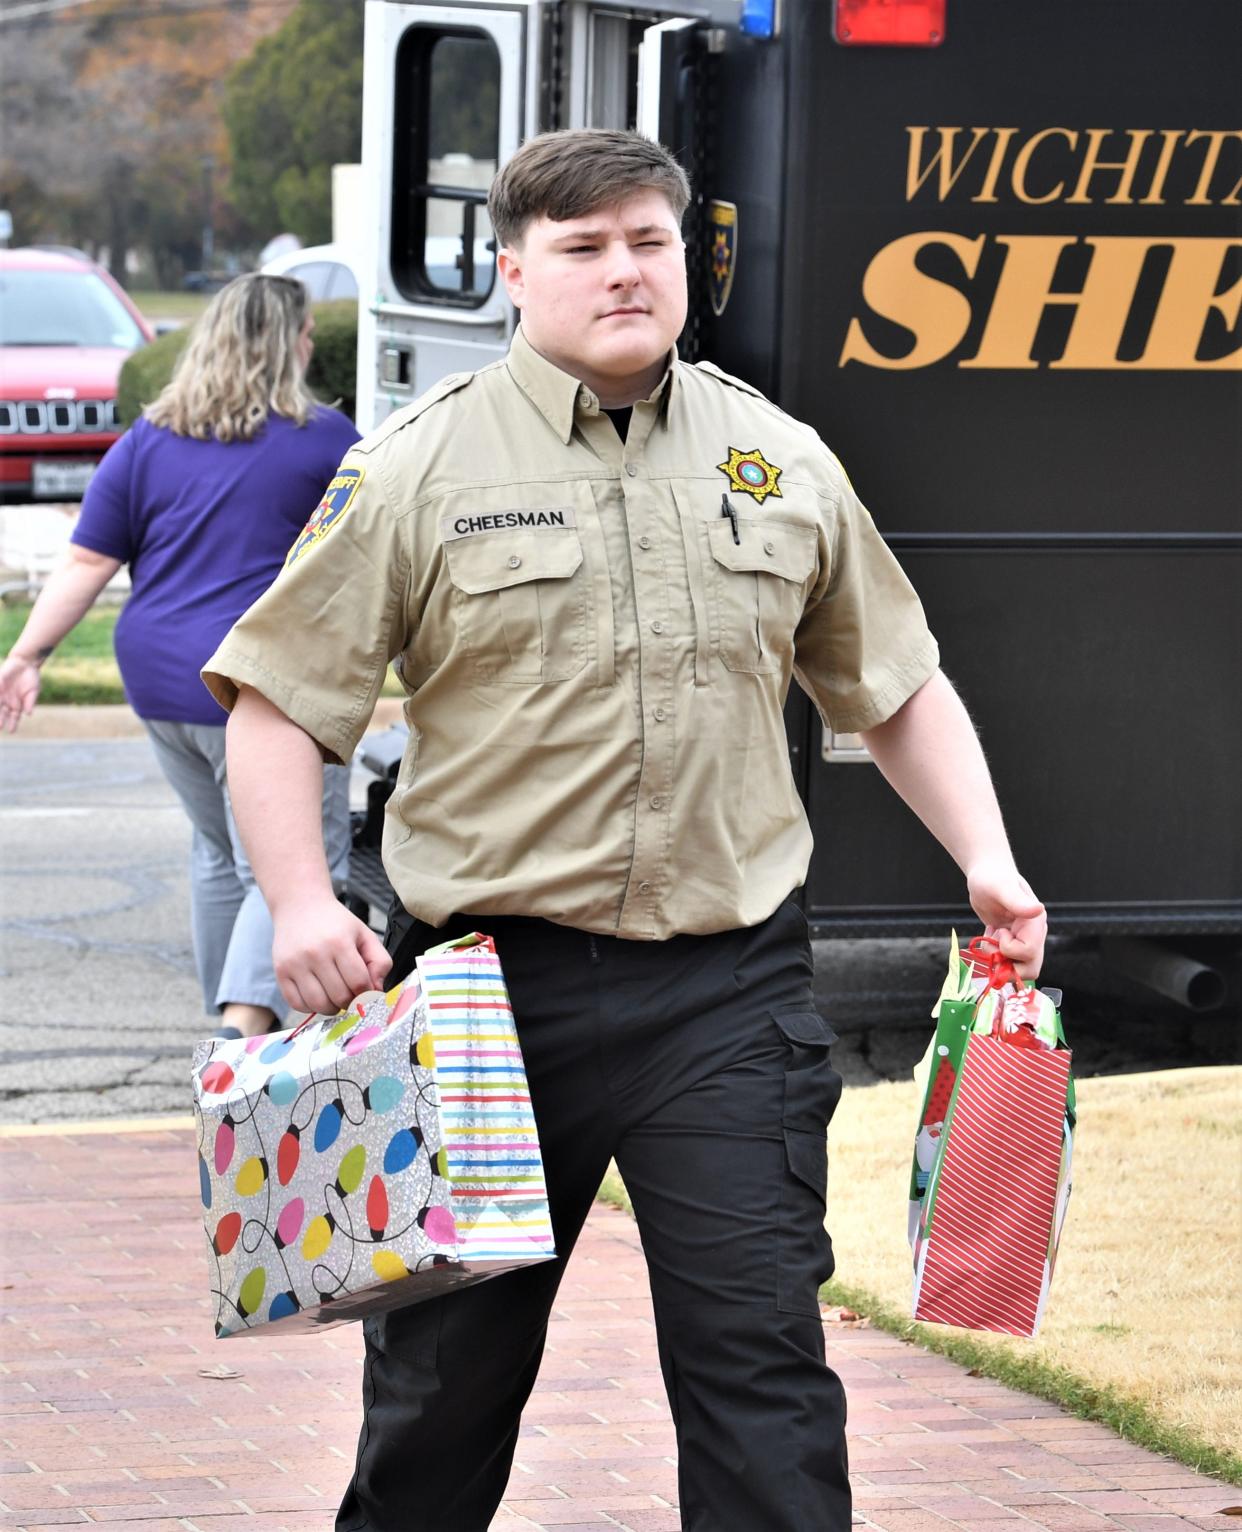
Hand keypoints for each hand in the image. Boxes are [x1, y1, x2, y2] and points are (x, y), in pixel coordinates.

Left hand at [0, 653, 41, 734]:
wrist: (26, 662)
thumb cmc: (31, 678)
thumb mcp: (33, 691)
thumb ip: (30, 702)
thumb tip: (28, 714)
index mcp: (17, 705)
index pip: (14, 717)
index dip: (12, 724)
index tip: (11, 731)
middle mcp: (8, 701)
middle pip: (3, 713)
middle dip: (1, 720)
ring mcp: (2, 693)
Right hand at [271, 894, 392, 1014]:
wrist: (300, 906)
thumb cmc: (335, 923)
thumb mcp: (364, 934)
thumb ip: (380, 961)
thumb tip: (377, 990)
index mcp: (339, 942)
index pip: (359, 983)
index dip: (367, 993)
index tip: (366, 992)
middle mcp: (315, 953)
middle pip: (340, 996)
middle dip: (351, 1002)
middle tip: (351, 995)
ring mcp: (295, 964)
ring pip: (318, 1004)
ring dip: (332, 1008)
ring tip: (335, 998)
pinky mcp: (281, 972)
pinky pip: (296, 1003)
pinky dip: (310, 1007)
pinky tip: (318, 996)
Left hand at [966, 856, 1046, 979]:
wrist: (986, 874)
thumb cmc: (992, 877)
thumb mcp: (1001, 887)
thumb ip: (1018, 902)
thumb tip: (1038, 910)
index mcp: (1035, 924)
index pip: (1029, 952)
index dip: (1009, 949)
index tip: (999, 932)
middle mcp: (1033, 935)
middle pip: (1030, 969)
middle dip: (1006, 965)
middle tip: (992, 944)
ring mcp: (1023, 940)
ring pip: (1018, 969)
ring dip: (998, 961)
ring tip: (990, 938)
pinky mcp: (1012, 943)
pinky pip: (1007, 963)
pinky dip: (994, 955)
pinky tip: (989, 935)